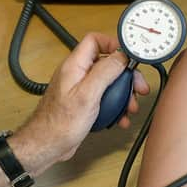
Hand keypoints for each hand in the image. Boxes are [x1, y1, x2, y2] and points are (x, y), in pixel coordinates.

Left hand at [12, 33, 149, 173]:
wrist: (47, 145)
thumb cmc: (60, 123)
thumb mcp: (87, 95)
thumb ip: (105, 72)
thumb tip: (121, 55)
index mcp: (75, 66)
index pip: (95, 41)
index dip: (114, 44)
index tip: (130, 56)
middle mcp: (77, 74)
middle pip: (107, 63)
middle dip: (125, 75)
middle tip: (138, 87)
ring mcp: (80, 89)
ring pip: (108, 83)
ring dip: (123, 94)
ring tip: (131, 107)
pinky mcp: (83, 104)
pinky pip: (104, 99)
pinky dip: (115, 107)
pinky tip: (120, 118)